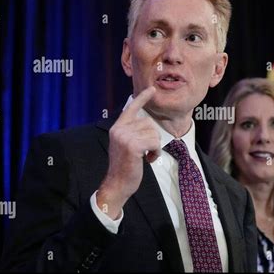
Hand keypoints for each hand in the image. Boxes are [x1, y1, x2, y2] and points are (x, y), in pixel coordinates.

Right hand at [97, 86, 159, 218]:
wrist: (117, 184)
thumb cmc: (125, 167)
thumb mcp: (126, 145)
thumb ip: (132, 133)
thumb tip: (147, 124)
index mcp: (117, 127)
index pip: (131, 108)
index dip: (143, 98)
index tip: (152, 89)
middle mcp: (119, 129)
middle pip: (149, 123)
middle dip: (153, 138)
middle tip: (146, 151)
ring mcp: (125, 136)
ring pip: (154, 133)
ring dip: (155, 146)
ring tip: (146, 156)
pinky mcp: (132, 145)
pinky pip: (155, 142)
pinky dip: (156, 152)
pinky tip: (148, 160)